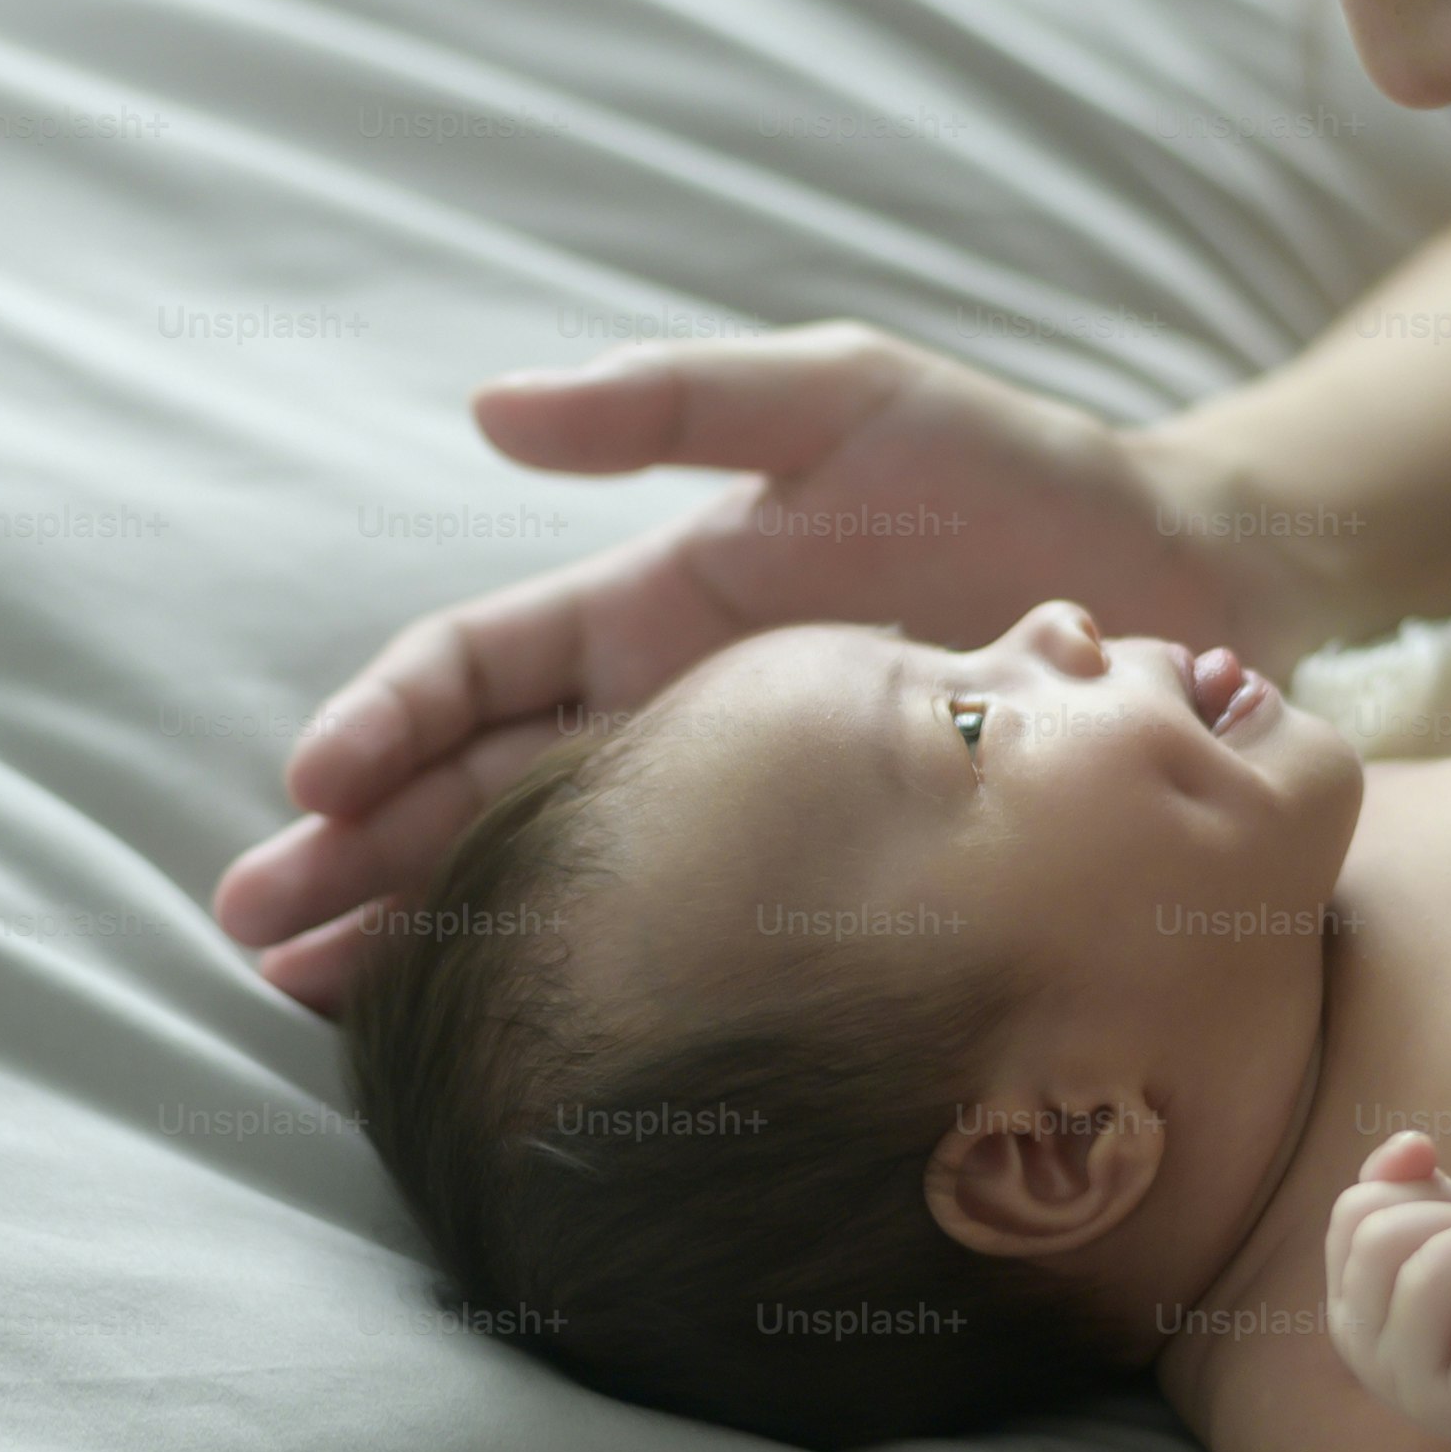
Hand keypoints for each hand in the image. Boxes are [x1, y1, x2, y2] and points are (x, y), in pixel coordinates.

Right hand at [214, 322, 1301, 1009]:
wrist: (1197, 596)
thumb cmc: (1016, 474)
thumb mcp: (842, 398)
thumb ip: (673, 402)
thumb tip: (489, 407)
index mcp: (654, 611)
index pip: (476, 672)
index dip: (385, 723)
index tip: (312, 787)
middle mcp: (676, 727)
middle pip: (477, 802)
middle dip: (357, 863)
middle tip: (253, 939)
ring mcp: (742, 821)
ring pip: (553, 892)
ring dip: (430, 943)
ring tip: (319, 1009)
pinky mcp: (819, 894)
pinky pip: (677, 951)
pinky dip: (580, 994)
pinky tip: (512, 1053)